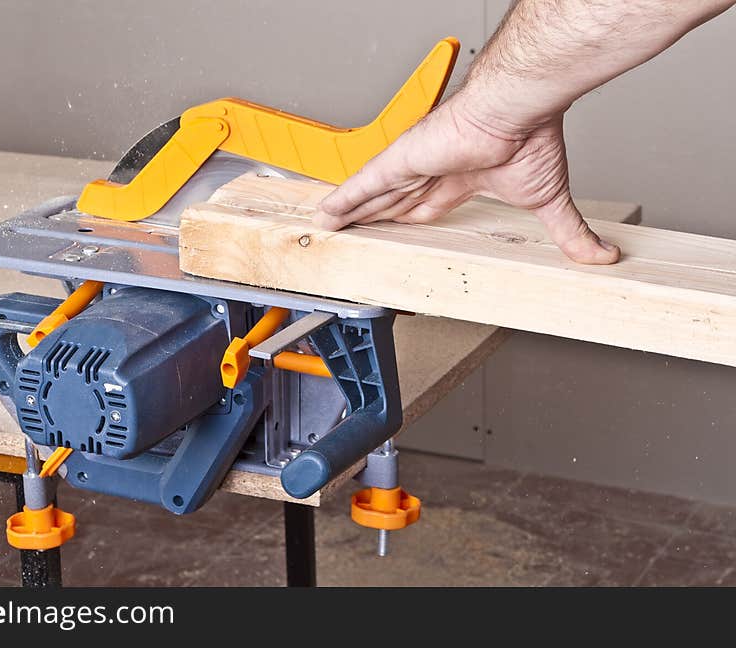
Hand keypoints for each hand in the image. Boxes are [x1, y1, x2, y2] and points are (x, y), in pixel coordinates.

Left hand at [312, 93, 619, 264]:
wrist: (518, 110)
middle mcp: (435, 168)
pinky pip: (364, 184)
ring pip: (374, 193)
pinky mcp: (401, 159)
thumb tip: (602, 256)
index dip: (411, 216)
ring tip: (330, 225)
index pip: (430, 202)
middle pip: (396, 199)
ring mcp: (415, 164)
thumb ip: (568, 232)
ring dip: (353, 210)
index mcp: (465, 175)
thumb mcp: (546, 200)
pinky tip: (327, 213)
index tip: (399, 227)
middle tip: (355, 229)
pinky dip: (345, 200)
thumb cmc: (530, 138)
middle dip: (375, 215)